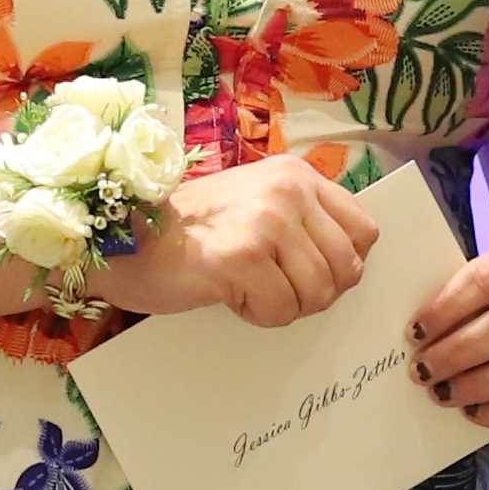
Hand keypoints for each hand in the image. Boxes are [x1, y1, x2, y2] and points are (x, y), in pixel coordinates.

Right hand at [100, 156, 378, 328]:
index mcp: (295, 175)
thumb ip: (301, 221)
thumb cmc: (188, 231)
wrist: (124, 238)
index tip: (306, 272)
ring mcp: (265, 222)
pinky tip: (229, 295)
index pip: (364, 230)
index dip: (343, 263)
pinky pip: (282, 309)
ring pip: (318, 293)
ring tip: (247, 289)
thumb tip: (350, 264)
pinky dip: (258, 314)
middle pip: (347, 267)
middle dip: (315, 293)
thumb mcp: (256, 205)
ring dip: (285, 305)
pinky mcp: (241, 257)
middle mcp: (287, 191)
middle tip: (275, 289)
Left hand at [409, 238, 488, 436]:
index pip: (487, 279)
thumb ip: (450, 302)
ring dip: (480, 384)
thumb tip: (413, 335)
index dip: (447, 307)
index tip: (415, 331)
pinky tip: (471, 411)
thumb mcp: (474, 290)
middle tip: (421, 369)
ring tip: (441, 392)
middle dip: (459, 352)